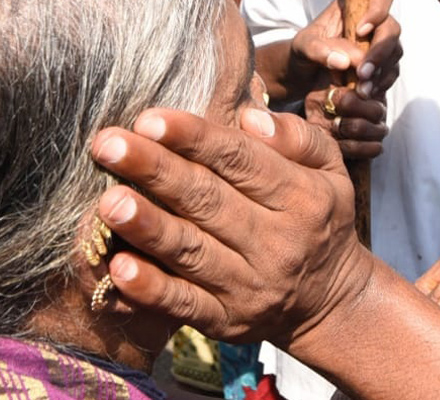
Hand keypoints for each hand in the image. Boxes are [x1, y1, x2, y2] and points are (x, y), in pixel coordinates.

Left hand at [91, 107, 373, 344]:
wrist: (332, 301)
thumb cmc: (318, 216)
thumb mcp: (330, 168)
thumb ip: (297, 137)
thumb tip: (250, 117)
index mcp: (302, 196)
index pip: (241, 160)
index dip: (194, 138)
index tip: (149, 118)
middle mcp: (277, 242)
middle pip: (207, 200)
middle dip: (154, 170)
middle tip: (107, 145)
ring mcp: (250, 286)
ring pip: (191, 252)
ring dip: (147, 227)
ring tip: (108, 201)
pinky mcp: (226, 322)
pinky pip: (184, 305)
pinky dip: (150, 290)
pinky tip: (118, 268)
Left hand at [289, 0, 400, 157]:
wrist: (305, 73)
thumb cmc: (304, 49)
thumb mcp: (302, 46)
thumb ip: (318, 49)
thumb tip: (343, 61)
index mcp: (356, 5)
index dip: (378, 10)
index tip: (360, 31)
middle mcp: (373, 21)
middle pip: (392, 28)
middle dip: (380, 51)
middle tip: (363, 73)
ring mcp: (380, 43)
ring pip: (395, 51)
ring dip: (381, 71)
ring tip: (362, 90)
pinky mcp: (382, 64)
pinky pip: (391, 71)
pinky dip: (380, 83)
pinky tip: (366, 92)